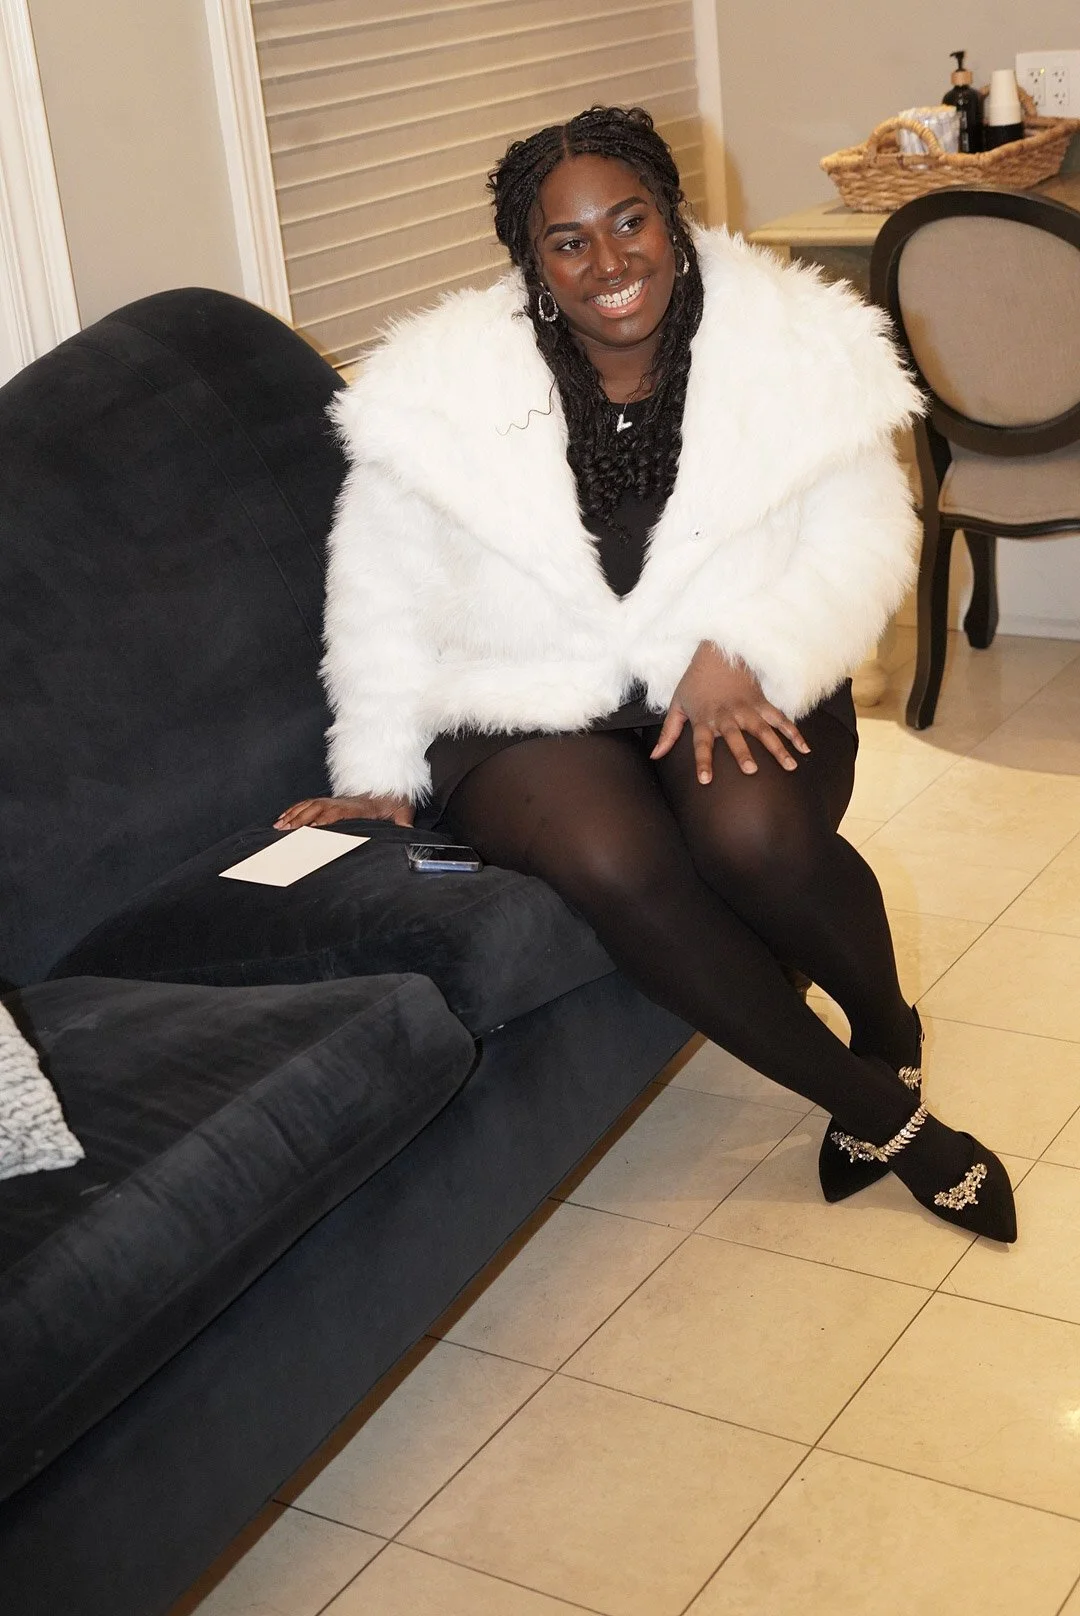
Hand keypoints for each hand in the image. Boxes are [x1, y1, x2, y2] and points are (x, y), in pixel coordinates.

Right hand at [274, 794, 414, 829]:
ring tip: (278, 827)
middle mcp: (344, 803)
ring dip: (294, 815)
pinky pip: (311, 804)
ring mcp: (337, 801)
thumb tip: (408, 834)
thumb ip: (404, 824)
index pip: (337, 813)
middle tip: (284, 831)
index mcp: (359, 807)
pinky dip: (295, 810)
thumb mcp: (403, 814)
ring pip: (310, 806)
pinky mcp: (333, 802)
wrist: (395, 788)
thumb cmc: (397, 803)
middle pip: (317, 808)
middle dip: (300, 819)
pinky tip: (285, 818)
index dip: (322, 820)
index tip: (309, 830)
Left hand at [649, 642, 809, 782]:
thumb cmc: (695, 682)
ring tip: (790, 767)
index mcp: (704, 719)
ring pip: (763, 730)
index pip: (702, 744)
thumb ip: (668, 733)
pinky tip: (804, 749)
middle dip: (743, 753)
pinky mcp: (762, 702)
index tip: (706, 780)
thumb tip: (655, 756)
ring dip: (777, 748)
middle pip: (735, 737)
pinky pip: (780, 719)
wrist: (718, 652)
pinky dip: (793, 733)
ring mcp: (747, 709)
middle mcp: (727, 716)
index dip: (703, 761)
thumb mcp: (677, 705)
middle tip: (752, 770)